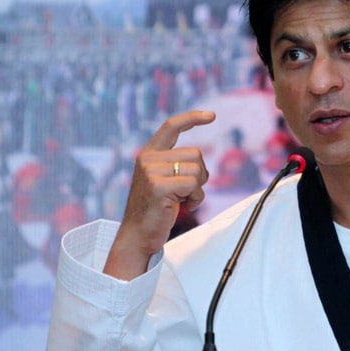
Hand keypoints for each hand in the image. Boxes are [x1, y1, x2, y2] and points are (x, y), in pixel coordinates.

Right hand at [103, 110, 215, 279]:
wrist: (138, 235)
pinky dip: (196, 198)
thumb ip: (175, 164)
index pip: (171, 126)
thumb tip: (198, 157)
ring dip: (198, 189)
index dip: (192, 118)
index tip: (211, 115)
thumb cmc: (156, 210)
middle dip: (200, 175)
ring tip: (182, 200)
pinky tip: (182, 206)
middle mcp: (148, 159)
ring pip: (197, 170)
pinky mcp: (158, 186)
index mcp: (149, 154)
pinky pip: (193, 185)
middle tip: (186, 192)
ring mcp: (151, 172)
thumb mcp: (163, 180)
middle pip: (195, 154)